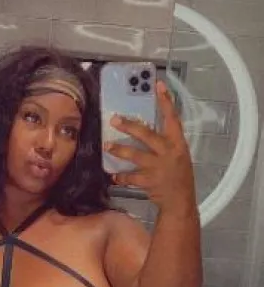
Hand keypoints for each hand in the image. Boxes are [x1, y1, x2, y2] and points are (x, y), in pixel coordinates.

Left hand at [104, 81, 196, 217]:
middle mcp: (168, 152)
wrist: (180, 200)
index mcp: (178, 143)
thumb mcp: (179, 155)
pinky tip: (114, 176)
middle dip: (129, 126)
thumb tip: (145, 130)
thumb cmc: (179, 175)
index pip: (173, 118)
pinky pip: (130, 177)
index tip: (158, 85)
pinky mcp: (148, 181)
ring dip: (119, 150)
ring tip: (107, 146)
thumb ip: (166, 143)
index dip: (166, 101)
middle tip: (114, 120)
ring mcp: (157, 167)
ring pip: (134, 155)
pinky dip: (121, 177)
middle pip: (146, 135)